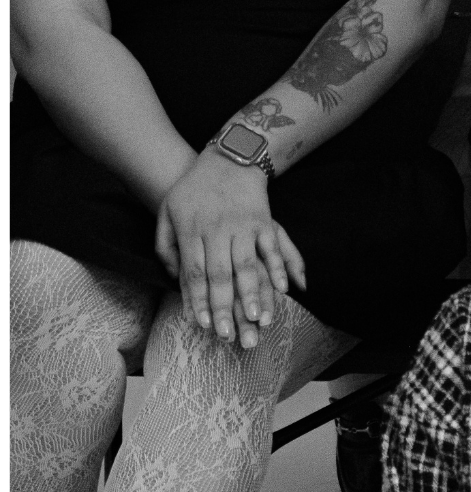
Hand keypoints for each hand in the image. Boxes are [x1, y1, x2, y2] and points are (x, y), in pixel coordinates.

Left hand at [155, 148, 307, 349]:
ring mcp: (244, 226)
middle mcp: (218, 231)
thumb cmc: (192, 189)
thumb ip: (165, 247)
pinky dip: (280, 269)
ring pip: (248, 265)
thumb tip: (170, 278)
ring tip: (257, 319)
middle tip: (230, 334)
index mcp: (192, 231)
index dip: (198, 301)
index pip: (194, 273)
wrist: (227, 158)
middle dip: (225, 307)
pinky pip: (273, 248)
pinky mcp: (264, 220)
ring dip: (254, 294)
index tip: (204, 325)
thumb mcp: (167, 212)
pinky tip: (285, 289)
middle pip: (220, 274)